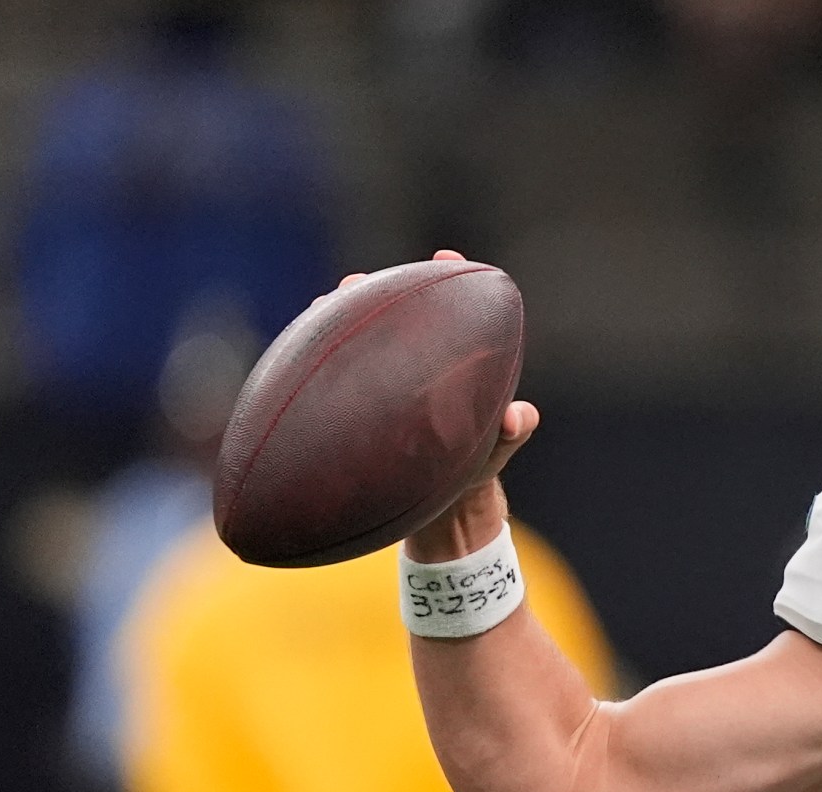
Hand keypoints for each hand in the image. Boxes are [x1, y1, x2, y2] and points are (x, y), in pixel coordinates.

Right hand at [320, 251, 535, 563]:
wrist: (443, 505)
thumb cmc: (474, 468)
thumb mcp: (495, 450)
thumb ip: (511, 431)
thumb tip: (517, 416)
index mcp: (454, 361)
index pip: (451, 307)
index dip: (448, 275)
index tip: (446, 256)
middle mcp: (416, 363)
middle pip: (396, 313)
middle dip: (378, 291)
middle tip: (357, 283)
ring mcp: (383, 379)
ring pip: (359, 339)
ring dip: (341, 319)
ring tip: (325, 304)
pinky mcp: (359, 402)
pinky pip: (337, 374)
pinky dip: (322, 360)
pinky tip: (303, 350)